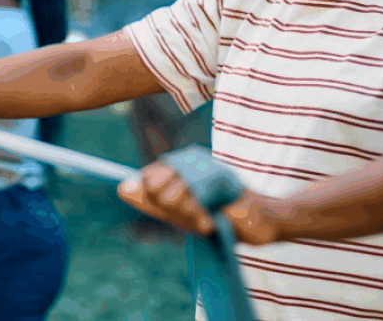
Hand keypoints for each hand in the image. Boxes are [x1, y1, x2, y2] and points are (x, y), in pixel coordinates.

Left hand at [118, 162, 279, 243]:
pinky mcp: (221, 179)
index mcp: (181, 164)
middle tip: (193, 215)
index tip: (175, 210)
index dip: (153, 200)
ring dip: (188, 216)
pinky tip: (213, 220)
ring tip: (207, 217)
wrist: (261, 221)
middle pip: (153, 186)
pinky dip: (201, 219)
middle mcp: (192, 160)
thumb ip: (151, 201)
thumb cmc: (219, 217)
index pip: (147, 179)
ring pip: (171, 197)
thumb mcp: (182, 213)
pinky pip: (194, 204)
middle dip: (169, 210)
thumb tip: (121, 188)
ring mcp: (206, 167)